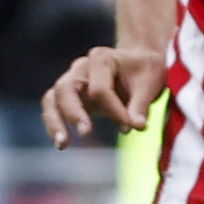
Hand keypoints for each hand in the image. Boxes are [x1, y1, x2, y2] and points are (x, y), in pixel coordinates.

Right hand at [42, 44, 171, 146]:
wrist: (138, 64)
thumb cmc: (144, 71)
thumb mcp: (150, 81)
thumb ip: (141, 104)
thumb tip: (136, 126)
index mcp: (102, 58)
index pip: (99, 88)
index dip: (114, 110)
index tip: (132, 126)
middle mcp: (81, 67)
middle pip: (66, 88)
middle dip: (74, 112)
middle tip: (87, 132)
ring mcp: (71, 81)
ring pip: (52, 99)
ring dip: (55, 122)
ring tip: (63, 144)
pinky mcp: (69, 97)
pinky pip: (53, 108)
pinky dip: (54, 125)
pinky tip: (62, 144)